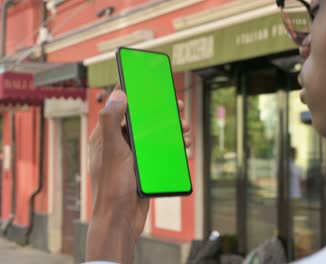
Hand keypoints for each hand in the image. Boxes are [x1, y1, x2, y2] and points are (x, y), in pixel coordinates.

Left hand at [86, 85, 190, 263]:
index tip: (149, 83)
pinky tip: (184, 146)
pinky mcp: (143, 167)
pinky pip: (159, 151)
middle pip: (141, 120)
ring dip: (170, 129)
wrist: (121, 220)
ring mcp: (132, 156)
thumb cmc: (113, 187)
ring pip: (153, 135)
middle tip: (177, 107)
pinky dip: (172, 146)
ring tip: (185, 128)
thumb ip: (112, 122)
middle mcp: (118, 144)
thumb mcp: (113, 151)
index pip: (119, 107)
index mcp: (105, 137)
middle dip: (160, 112)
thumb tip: (119, 94)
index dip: (134, 94)